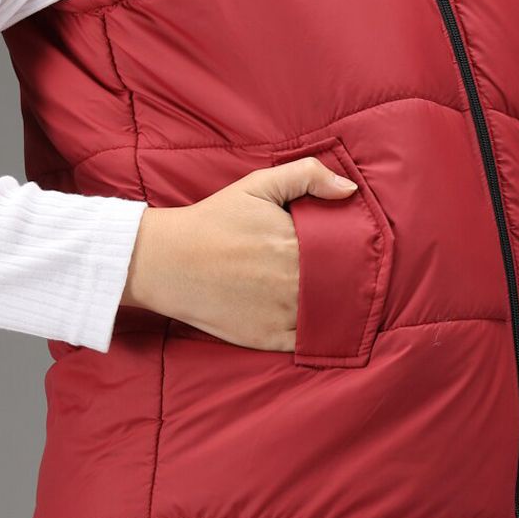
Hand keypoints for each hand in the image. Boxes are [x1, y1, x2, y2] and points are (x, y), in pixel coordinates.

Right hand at [120, 157, 358, 350]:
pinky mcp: (268, 338)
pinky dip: (318, 332)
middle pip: (339, 282)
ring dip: (335, 305)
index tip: (349, 248)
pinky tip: (315, 319)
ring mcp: (281, 313)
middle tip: (342, 271)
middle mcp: (292, 280)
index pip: (344, 250)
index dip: (351, 250)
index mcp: (294, 242)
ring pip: (328, 313)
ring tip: (331, 293)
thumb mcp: (257, 185)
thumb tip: (350, 189)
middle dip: (346, 277)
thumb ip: (306, 176)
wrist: (167, 262)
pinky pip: (309, 341)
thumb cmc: (213, 220)